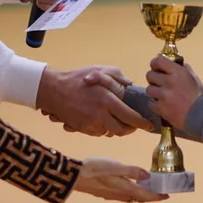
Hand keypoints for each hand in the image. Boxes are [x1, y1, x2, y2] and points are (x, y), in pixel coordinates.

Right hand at [36, 67, 153, 136]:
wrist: (54, 90)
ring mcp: (90, 123)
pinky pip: (98, 133)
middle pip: (122, 130)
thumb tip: (130, 84)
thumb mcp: (99, 70)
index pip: (130, 117)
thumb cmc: (78, 78)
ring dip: (116, 129)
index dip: (142, 123)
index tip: (149, 125)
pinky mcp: (82, 129)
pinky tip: (103, 120)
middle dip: (130, 130)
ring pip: (110, 133)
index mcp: (107, 99)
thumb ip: (117, 76)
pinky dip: (103, 129)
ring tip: (118, 121)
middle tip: (134, 126)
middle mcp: (100, 114)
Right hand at [72, 158, 169, 202]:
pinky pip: (122, 196)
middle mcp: (120, 194)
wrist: (74, 176)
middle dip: (150, 195)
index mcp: (125, 188)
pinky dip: (130, 192)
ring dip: (140, 194)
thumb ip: (132, 170)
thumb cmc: (95, 168)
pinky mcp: (104, 193)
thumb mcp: (115, 166)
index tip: (167, 195)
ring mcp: (111, 195)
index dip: (157, 196)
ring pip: (131, 197)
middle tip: (158, 191)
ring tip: (145, 187)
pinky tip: (126, 186)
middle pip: (139, 198)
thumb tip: (148, 176)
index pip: (146, 195)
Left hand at [145, 56, 202, 130]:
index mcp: (177, 72)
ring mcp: (163, 95)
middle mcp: (168, 82)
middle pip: (150, 75)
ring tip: (161, 96)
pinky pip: (151, 104)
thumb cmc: (200, 96)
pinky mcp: (161, 108)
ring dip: (154, 92)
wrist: (202, 116)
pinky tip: (162, 106)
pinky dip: (155, 105)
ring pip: (149, 89)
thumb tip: (176, 64)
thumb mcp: (194, 78)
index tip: (156, 68)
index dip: (155, 64)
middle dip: (153, 79)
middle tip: (159, 83)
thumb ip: (184, 69)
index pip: (158, 61)